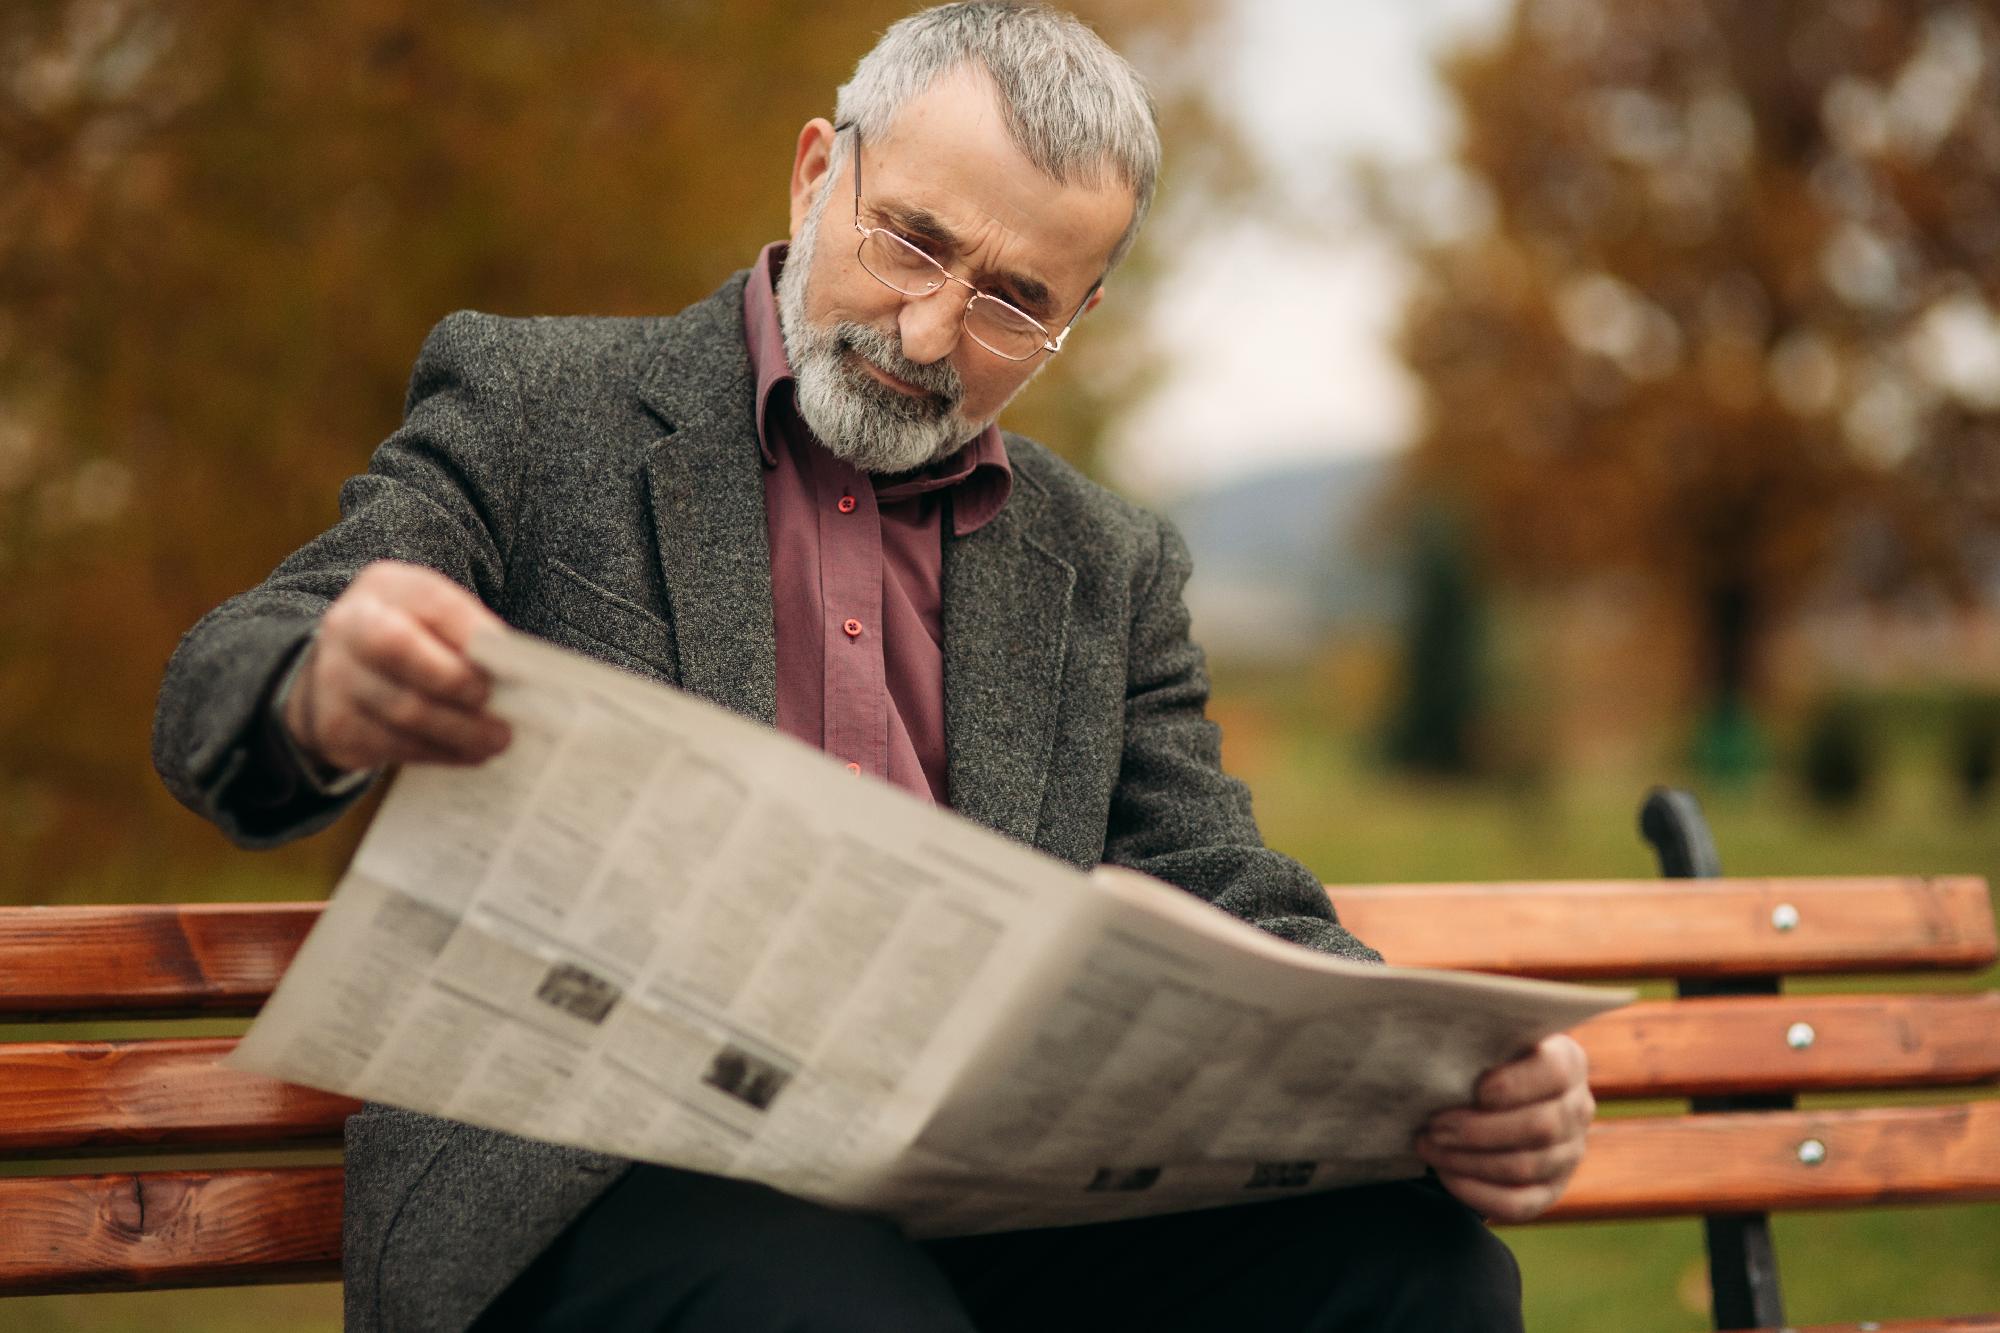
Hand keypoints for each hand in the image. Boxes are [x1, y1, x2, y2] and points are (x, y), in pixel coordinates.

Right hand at [284, 560, 510, 771]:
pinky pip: (393, 745)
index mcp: (385, 588)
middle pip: (399, 649)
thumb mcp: (436, 619)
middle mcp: (349, 626)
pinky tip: (467, 753)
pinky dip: (439, 752)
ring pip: (402, 709)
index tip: (509, 660)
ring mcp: (335, 677)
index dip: (470, 631)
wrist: (342, 673)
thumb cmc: (412, 640)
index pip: (431, 602)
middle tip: (497, 704)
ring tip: (497, 740)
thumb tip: (514, 674)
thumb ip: (469, 636)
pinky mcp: (336, 726)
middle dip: (456, 680)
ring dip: (459, 731)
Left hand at [1415, 1033, 1593, 1223]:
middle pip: (1539, 1127)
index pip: (1555, 1072)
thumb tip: (1424, 1015)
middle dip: (1479, 1130)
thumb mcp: (1483, 1036)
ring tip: (1428, 1145)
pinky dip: (1476, 1191)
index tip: (1477, 1090)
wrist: (1491, 1097)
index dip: (1517, 1084)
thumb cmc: (1479, 1057)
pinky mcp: (1551, 1190)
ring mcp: (1568, 1153)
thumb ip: (1471, 1029)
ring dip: (1468, 1160)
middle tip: (1433, 1125)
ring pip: (1524, 1167)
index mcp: (1567, 1060)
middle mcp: (1577, 1108)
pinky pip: (1518, 1203)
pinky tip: (1445, 1173)